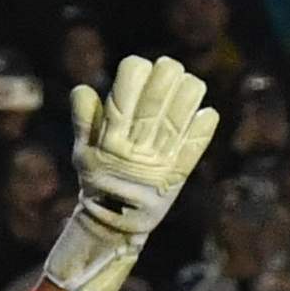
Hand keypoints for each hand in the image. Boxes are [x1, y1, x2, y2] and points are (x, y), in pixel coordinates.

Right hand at [40, 56, 221, 290]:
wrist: (115, 225)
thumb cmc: (97, 182)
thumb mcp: (82, 153)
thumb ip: (84, 121)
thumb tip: (83, 88)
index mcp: (111, 139)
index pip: (123, 97)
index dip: (134, 74)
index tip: (139, 65)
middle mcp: (137, 147)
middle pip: (155, 103)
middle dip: (165, 78)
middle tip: (170, 66)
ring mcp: (160, 161)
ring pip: (178, 120)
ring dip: (188, 97)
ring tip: (191, 84)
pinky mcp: (179, 174)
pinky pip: (194, 149)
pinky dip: (202, 130)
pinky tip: (207, 113)